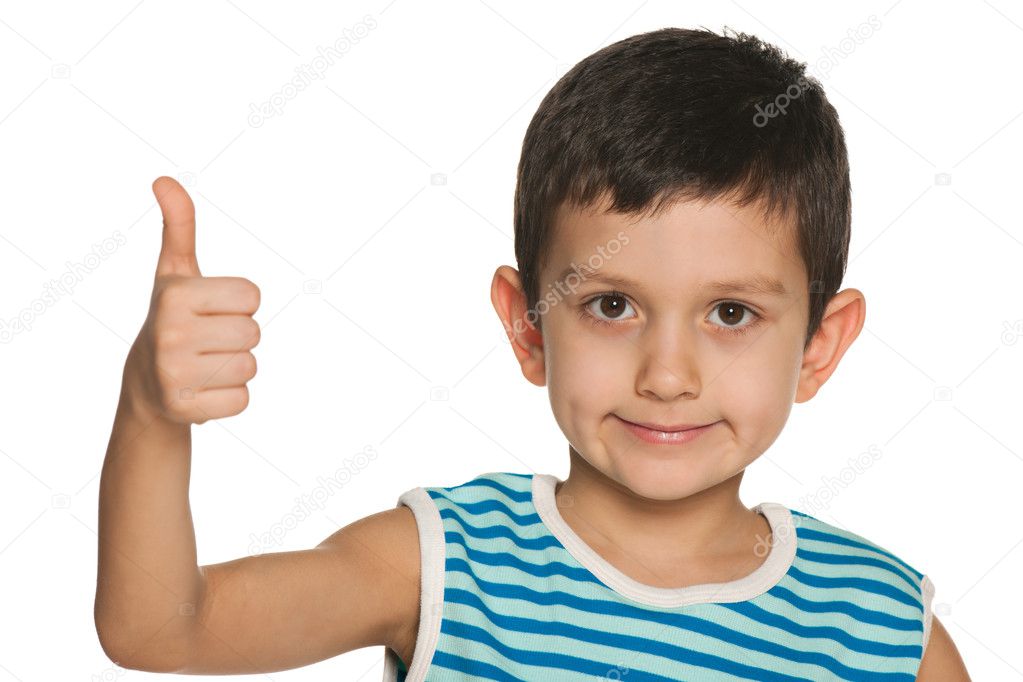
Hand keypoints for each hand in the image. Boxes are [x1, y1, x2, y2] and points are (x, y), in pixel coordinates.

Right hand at [125, 177, 260, 424]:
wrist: (146, 383)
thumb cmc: (173, 318)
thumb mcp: (175, 272)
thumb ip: (180, 226)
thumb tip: (164, 180)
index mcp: (175, 295)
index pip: (252, 295)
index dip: (238, 303)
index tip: (211, 310)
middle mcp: (170, 334)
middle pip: (253, 332)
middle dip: (238, 336)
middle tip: (208, 340)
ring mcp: (175, 375)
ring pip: (250, 366)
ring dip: (235, 367)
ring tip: (205, 364)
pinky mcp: (186, 409)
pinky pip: (243, 400)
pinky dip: (230, 397)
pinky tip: (203, 390)